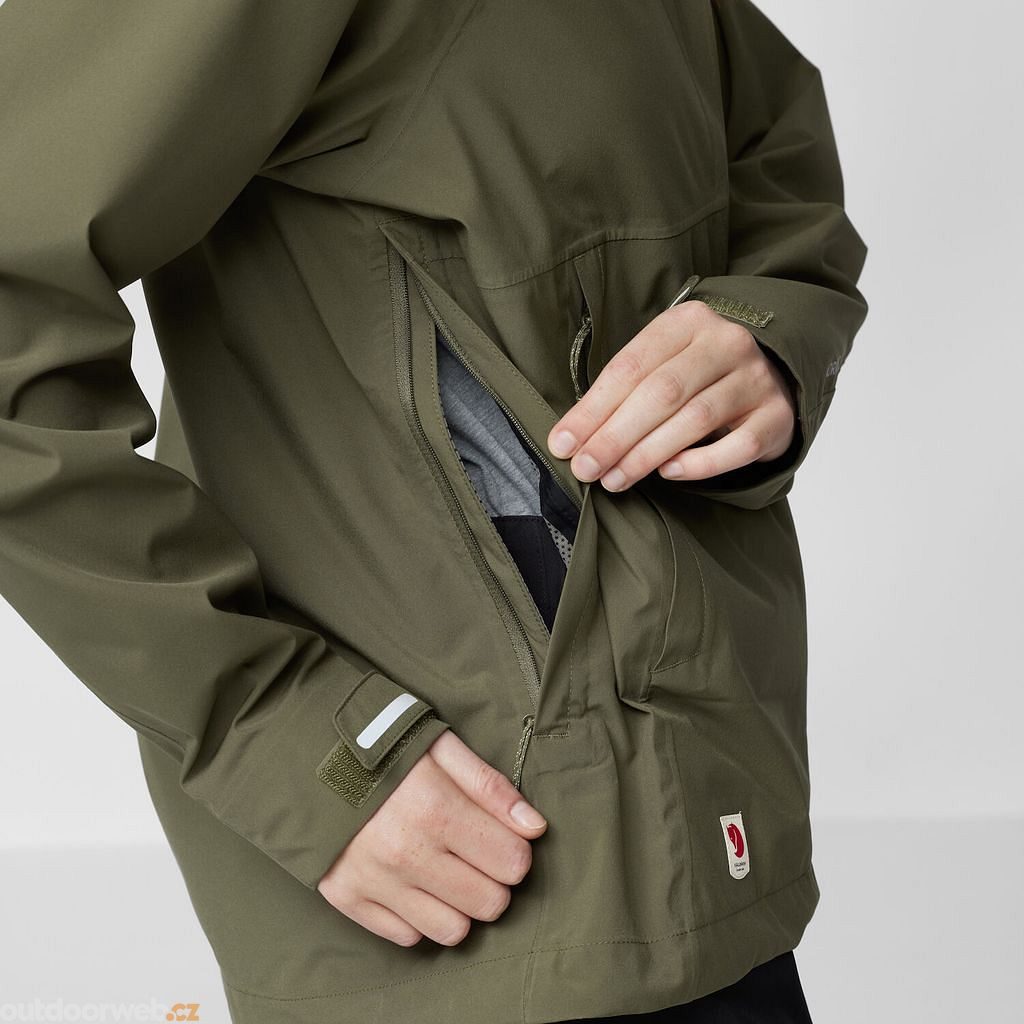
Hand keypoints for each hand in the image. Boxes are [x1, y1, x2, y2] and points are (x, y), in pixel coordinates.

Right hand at [316, 729, 547, 946]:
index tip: (500, 836)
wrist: (304, 754)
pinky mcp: (348, 898)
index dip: (515, 850)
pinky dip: (417, 915)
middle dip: (493, 881)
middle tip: (473, 854)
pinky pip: (407, 936)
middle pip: (489, 903)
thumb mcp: (441, 747)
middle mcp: (407, 854)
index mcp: (436, 809)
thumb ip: (490, 787)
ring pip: (452, 931)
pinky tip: (411, 880)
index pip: (513, 863)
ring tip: (445, 870)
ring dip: (459, 905)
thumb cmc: (382, 747)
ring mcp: (376, 882)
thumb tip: (535, 827)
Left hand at [547, 301, 797, 490]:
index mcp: (687, 322)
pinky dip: (699, 464)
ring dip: (646, 454)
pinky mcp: (777, 416)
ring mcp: (756, 379)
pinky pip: (737, 447)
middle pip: (661, 393)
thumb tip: (571, 439)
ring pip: (695, 419)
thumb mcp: (661, 363)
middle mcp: (726, 343)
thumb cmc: (698, 374)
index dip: (593, 408)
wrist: (775, 372)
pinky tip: (668, 474)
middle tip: (585, 468)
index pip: (631, 366)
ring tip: (613, 479)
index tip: (563, 443)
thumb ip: (623, 392)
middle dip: (615, 436)